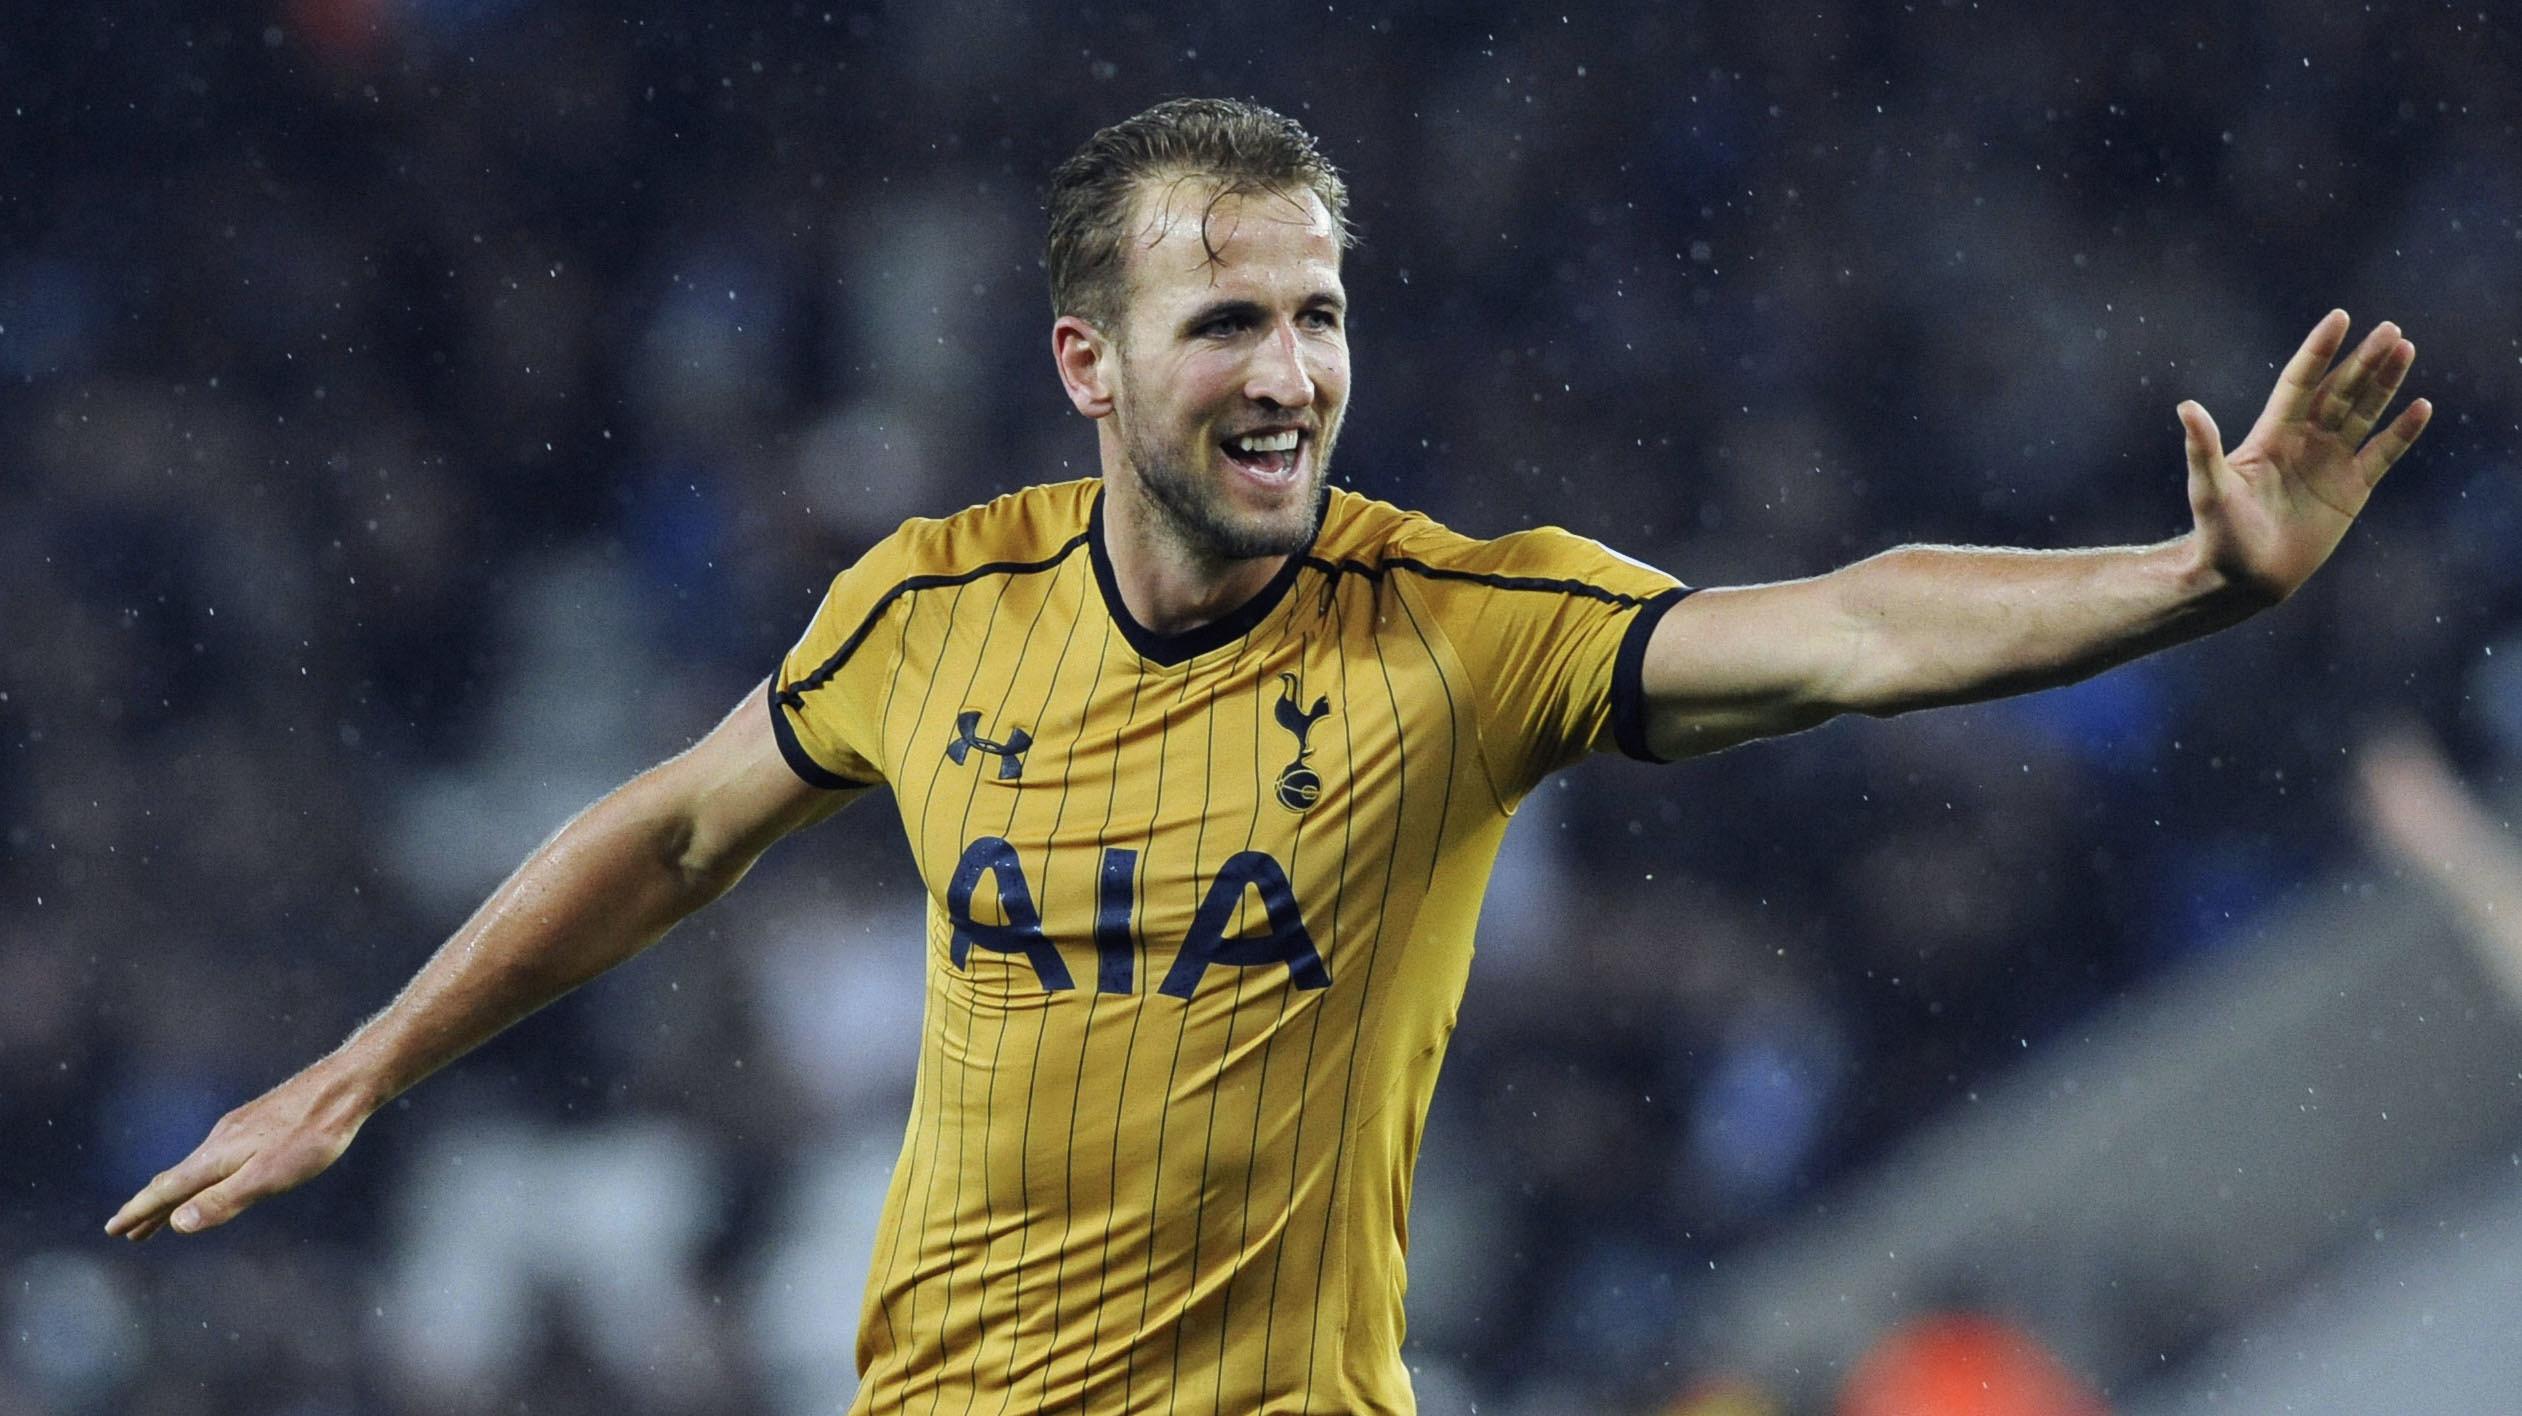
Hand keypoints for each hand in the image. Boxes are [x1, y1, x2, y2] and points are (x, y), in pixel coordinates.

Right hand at [103, 1064, 371, 1240]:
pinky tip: (213, 1176)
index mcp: (217, 1157)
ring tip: (163, 1212)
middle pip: (175, 1180)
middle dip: (149, 1208)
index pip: (166, 1190)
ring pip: (195, 1166)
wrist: (345, 1087)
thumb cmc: (312, 1135)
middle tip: (126, 1232)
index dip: (139, 1212)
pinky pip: (215, 1156)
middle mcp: (220, 1141)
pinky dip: (200, 1175)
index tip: (112, 1229)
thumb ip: (224, 1200)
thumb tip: (176, 1224)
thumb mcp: (269, 1176)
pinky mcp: (256, 1123)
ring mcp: (238, 1129)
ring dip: (174, 1192)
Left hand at [2178, 310, 2430, 603]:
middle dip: (2364, 361)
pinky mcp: (2352, 490)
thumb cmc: (2219, 534)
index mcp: (2271, 435)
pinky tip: (2421, 406)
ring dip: (2385, 384)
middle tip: (2391, 329)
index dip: (2319, 351)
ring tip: (2406, 349)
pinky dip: (2402, 432)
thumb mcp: (2209, 488)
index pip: (2300, 382)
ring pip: (2364, 414)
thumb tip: (2187, 407)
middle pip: (2339, 391)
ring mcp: (2330, 463)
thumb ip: (2202, 448)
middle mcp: (2303, 442)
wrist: (2243, 577)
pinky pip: (2382, 454)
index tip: (2339, 318)